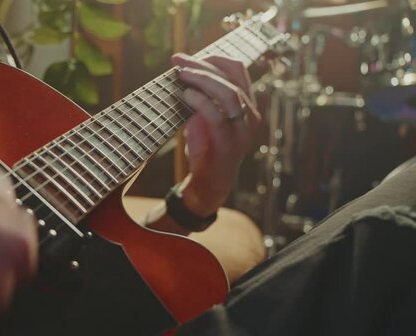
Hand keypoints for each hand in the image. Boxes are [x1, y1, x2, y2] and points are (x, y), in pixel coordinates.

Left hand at [171, 54, 261, 216]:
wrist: (209, 184)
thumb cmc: (205, 148)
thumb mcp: (205, 117)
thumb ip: (203, 97)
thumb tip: (184, 69)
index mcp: (248, 105)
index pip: (238, 70)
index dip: (214, 58)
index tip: (190, 57)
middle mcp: (251, 116)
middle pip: (232, 78)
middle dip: (203, 64)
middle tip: (178, 60)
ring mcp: (243, 131)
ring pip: (229, 94)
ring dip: (202, 80)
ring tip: (181, 74)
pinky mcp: (229, 145)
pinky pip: (217, 116)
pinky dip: (200, 102)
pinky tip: (185, 94)